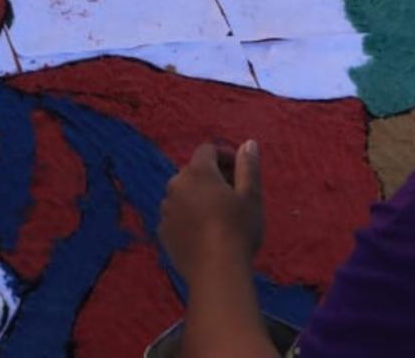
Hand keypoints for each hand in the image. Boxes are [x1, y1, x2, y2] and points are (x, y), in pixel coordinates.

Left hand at [159, 140, 263, 285]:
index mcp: (197, 172)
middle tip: (234, 194)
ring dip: (198, 197)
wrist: (215, 271)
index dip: (225, 155)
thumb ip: (248, 166)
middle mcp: (175, 185)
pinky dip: (188, 217)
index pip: (207, 150)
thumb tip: (248, 143)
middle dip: (213, 177)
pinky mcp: (162, 231)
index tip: (240, 170)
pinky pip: (176, 216)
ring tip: (219, 216)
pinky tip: (204, 233)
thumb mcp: (251, 196)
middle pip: (194, 172)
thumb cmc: (238, 229)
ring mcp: (166, 209)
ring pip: (183, 194)